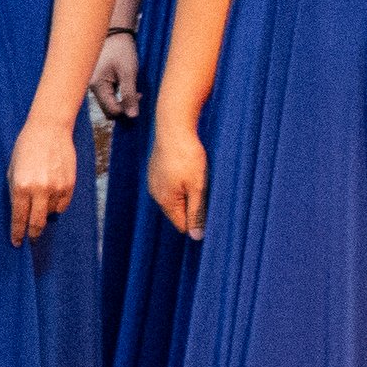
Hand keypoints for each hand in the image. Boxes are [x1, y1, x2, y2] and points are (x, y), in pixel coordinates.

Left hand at [6, 116, 77, 244]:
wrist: (49, 130)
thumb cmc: (26, 148)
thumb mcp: (12, 169)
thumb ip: (15, 191)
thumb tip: (19, 212)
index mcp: (21, 186)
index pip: (19, 218)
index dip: (17, 233)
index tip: (16, 243)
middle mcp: (39, 190)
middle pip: (37, 223)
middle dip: (32, 234)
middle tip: (30, 239)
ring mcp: (57, 188)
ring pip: (51, 214)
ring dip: (44, 214)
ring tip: (39, 203)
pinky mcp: (70, 185)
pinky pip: (62, 205)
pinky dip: (56, 206)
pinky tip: (51, 198)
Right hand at [90, 29, 143, 119]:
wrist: (115, 33)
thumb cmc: (121, 50)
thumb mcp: (129, 72)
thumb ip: (129, 95)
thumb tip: (132, 116)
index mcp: (97, 85)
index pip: (111, 109)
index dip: (126, 108)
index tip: (139, 96)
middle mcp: (92, 87)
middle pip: (108, 109)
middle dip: (124, 106)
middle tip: (138, 95)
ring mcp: (94, 84)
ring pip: (108, 102)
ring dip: (122, 101)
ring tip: (135, 89)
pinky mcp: (98, 81)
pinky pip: (108, 95)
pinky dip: (118, 94)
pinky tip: (127, 85)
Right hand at [148, 122, 207, 238]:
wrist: (173, 129)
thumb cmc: (187, 157)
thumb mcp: (198, 188)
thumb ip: (196, 213)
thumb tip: (196, 237)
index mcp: (165, 200)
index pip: (181, 224)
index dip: (198, 222)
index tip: (212, 211)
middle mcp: (155, 193)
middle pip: (177, 211)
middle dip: (192, 208)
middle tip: (208, 193)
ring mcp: (154, 180)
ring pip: (173, 197)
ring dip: (187, 194)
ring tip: (199, 180)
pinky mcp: (156, 169)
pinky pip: (169, 184)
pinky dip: (180, 183)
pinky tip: (189, 171)